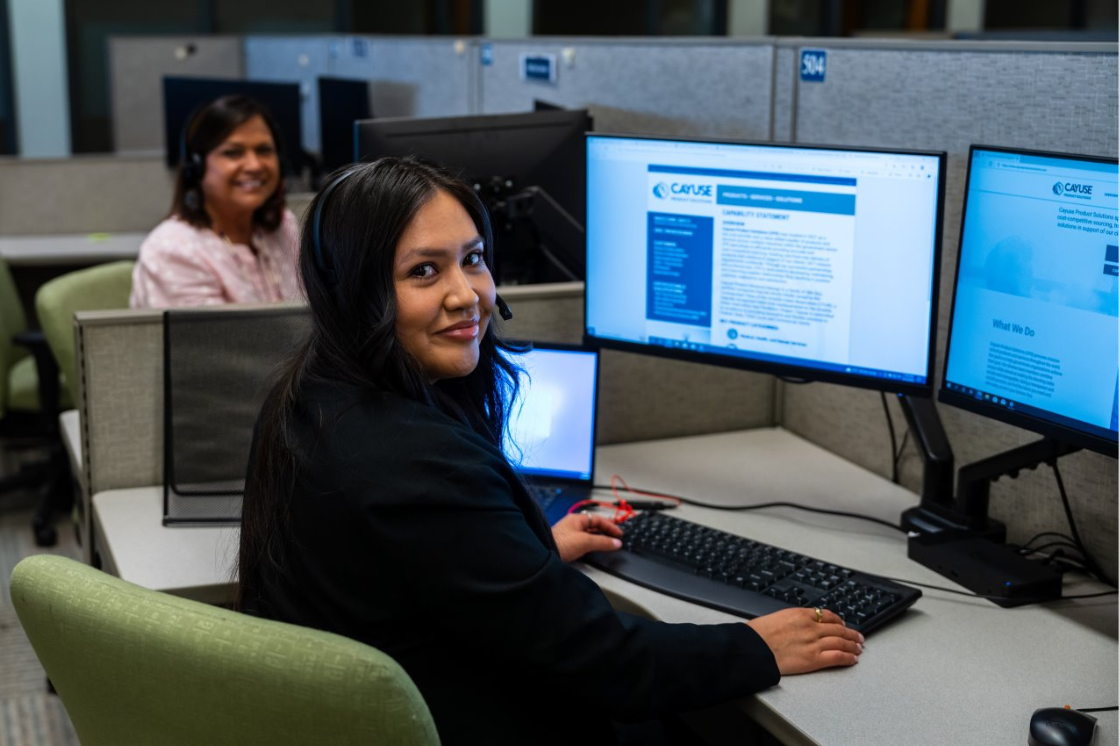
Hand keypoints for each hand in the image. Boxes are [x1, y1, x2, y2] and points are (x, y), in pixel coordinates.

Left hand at [552, 512, 623, 561]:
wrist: (544, 555)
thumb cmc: (562, 544)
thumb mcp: (585, 542)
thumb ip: (602, 542)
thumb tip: (617, 543)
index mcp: (577, 519)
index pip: (598, 519)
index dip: (610, 525)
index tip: (619, 533)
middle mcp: (573, 524)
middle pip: (593, 525)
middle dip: (606, 529)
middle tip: (616, 534)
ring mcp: (569, 534)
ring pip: (589, 533)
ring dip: (599, 536)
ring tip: (609, 541)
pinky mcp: (567, 543)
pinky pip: (584, 540)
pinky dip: (593, 542)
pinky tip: (596, 547)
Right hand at [747, 607, 863, 674]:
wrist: (754, 647)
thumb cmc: (758, 634)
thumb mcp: (777, 617)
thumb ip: (792, 620)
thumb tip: (797, 625)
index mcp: (801, 614)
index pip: (827, 615)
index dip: (838, 621)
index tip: (843, 624)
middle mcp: (811, 627)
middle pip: (838, 629)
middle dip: (851, 633)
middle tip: (858, 637)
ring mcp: (814, 643)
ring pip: (841, 642)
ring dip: (853, 645)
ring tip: (859, 648)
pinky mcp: (814, 659)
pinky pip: (837, 657)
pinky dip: (848, 657)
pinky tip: (853, 659)